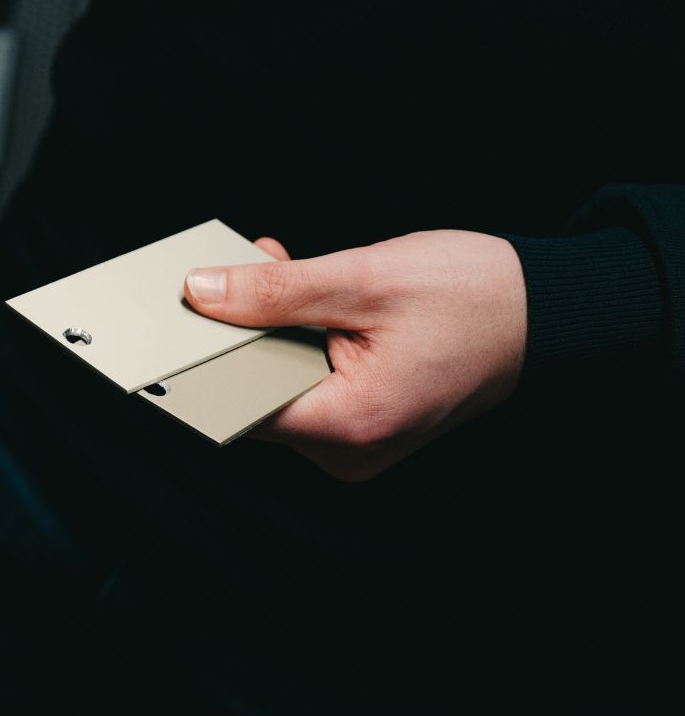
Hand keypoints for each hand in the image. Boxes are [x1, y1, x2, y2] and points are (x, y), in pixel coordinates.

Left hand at [182, 230, 526, 480]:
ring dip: (262, 325)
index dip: (197, 360)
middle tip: (225, 269)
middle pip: (251, 392)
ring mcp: (354, 438)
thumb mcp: (364, 278)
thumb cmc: (473, 296)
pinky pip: (302, 378)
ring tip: (268, 267)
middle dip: (232, 330)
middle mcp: (347, 449)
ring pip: (274, 380)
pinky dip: (290, 334)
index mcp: (348, 426)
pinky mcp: (360, 416)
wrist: (548, 311)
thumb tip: (201, 293)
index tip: (166, 321)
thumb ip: (276, 291)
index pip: (237, 404)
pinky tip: (292, 285)